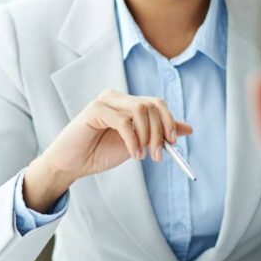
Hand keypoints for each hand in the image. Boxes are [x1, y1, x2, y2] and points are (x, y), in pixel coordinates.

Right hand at [24, 90, 192, 211]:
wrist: (72, 163)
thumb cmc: (100, 152)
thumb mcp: (137, 144)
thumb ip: (158, 134)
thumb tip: (188, 128)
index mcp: (127, 102)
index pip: (157, 103)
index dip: (169, 121)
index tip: (173, 143)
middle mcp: (117, 97)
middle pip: (151, 105)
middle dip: (159, 132)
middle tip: (158, 155)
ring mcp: (105, 100)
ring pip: (140, 110)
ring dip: (147, 136)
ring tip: (142, 155)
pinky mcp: (95, 109)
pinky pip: (124, 121)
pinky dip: (133, 140)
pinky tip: (132, 154)